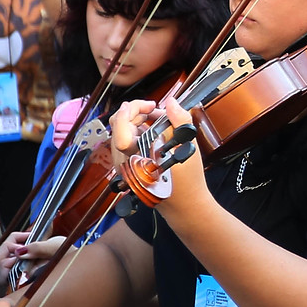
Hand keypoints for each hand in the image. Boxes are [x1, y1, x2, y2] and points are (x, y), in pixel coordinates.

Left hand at [109, 95, 210, 222]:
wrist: (183, 204)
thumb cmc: (186, 179)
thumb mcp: (188, 147)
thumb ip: (180, 121)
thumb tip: (172, 103)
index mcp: (136, 157)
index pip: (121, 127)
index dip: (130, 110)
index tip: (148, 103)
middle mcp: (124, 161)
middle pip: (119, 126)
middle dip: (137, 112)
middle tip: (157, 109)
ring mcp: (123, 164)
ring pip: (122, 132)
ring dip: (138, 120)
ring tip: (160, 119)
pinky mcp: (127, 164)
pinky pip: (127, 141)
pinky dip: (139, 130)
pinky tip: (156, 130)